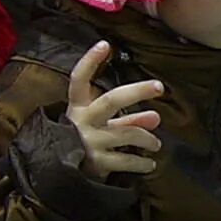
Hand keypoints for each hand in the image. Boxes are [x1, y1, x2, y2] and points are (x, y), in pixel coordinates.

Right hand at [66, 41, 161, 178]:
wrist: (61, 176)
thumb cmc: (85, 143)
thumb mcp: (102, 127)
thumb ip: (128, 120)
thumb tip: (155, 117)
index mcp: (78, 107)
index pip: (79, 79)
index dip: (89, 61)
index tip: (105, 45)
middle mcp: (82, 121)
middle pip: (111, 100)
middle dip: (137, 91)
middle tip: (159, 86)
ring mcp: (88, 142)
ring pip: (127, 133)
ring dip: (147, 138)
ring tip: (156, 145)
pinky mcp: (96, 163)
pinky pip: (126, 160)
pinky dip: (142, 163)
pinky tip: (150, 164)